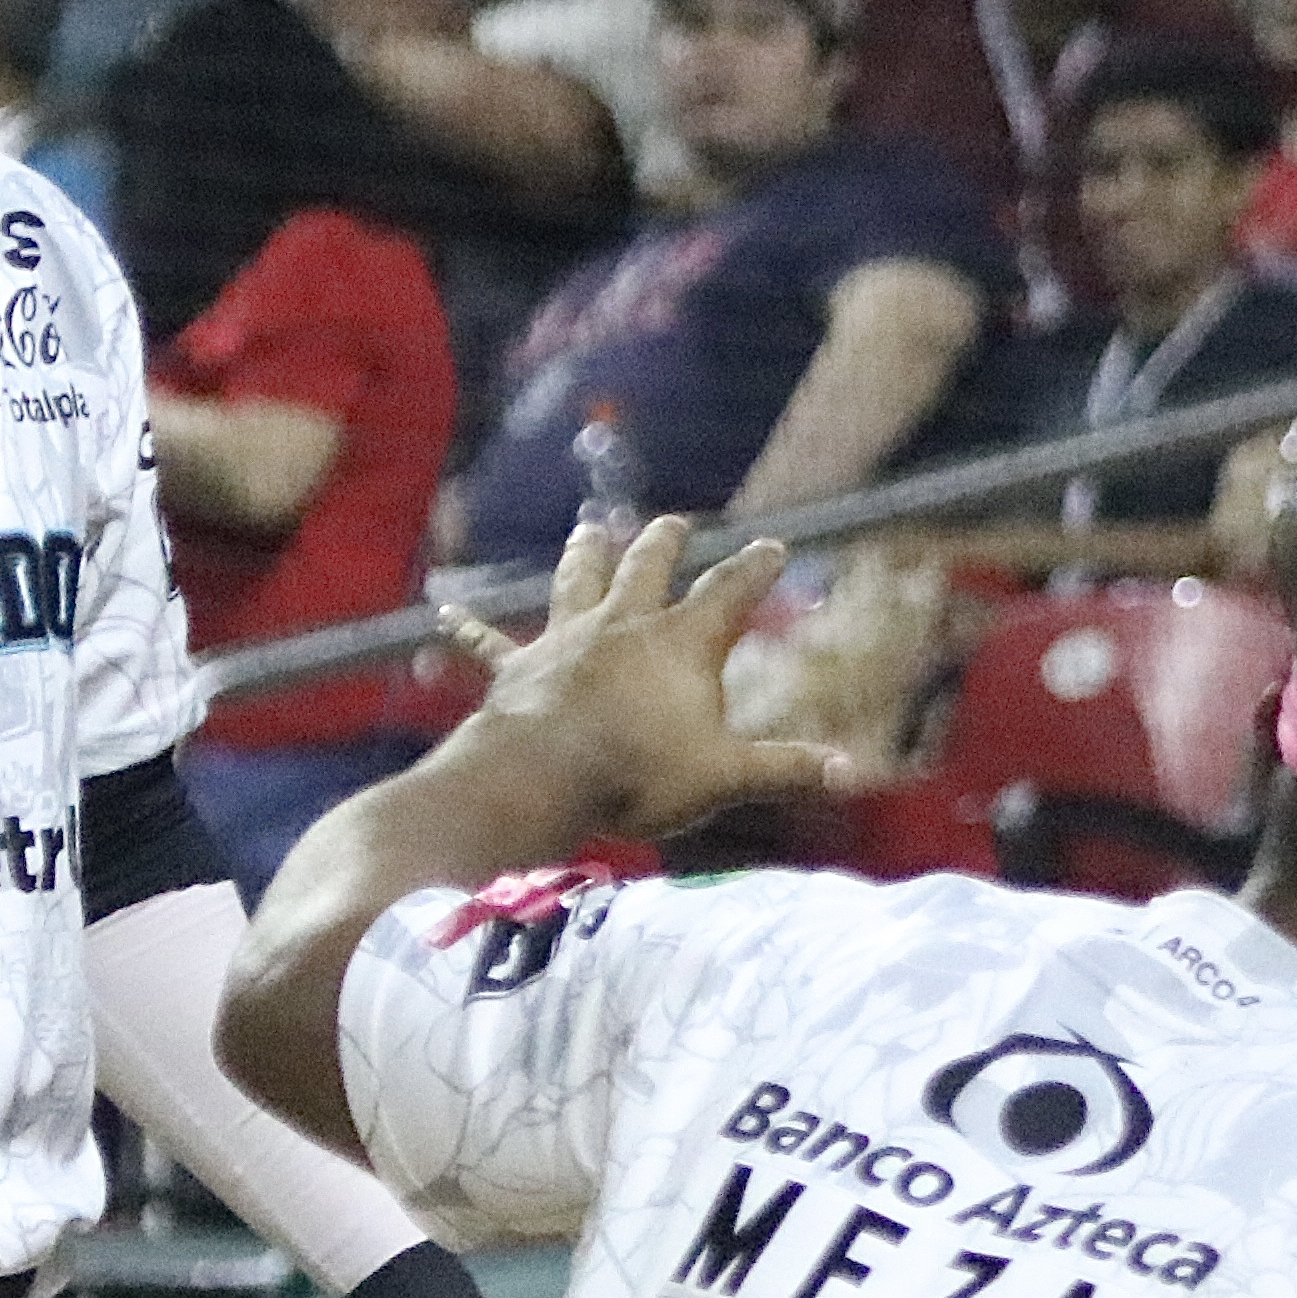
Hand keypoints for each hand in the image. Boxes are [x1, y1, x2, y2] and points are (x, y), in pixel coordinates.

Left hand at [436, 517, 854, 838]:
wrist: (544, 774)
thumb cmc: (639, 772)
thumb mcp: (725, 775)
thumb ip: (786, 768)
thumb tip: (854, 771)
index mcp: (681, 644)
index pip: (729, 593)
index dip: (755, 568)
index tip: (775, 543)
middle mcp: (624, 626)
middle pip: (648, 568)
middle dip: (665, 543)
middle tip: (674, 523)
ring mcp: (566, 641)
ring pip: (577, 582)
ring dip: (584, 555)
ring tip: (588, 529)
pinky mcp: (518, 668)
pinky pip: (490, 642)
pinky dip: (468, 628)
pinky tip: (443, 612)